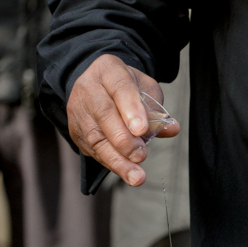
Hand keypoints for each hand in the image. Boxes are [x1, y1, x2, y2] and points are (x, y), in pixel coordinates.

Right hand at [67, 53, 179, 185]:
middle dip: (123, 140)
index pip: (120, 87)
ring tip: (135, 176)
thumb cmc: (127, 87)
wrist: (96, 84)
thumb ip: (156, 109)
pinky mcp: (75, 131)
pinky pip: (92, 150)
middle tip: (140, 156)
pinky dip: (110, 163)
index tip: (142, 130)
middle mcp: (89, 88)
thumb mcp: (145, 88)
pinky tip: (125, 171)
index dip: (131, 109)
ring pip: (95, 137)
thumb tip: (171, 129)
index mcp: (109, 70)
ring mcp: (79, 110)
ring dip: (117, 160)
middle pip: (104, 114)